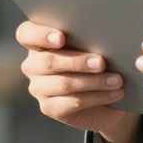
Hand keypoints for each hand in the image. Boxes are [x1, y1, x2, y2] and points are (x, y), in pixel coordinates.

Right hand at [15, 20, 139, 142]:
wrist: (106, 95)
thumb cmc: (97, 60)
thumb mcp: (93, 45)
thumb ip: (91, 37)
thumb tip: (107, 36)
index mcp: (38, 41)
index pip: (26, 34)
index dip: (40, 35)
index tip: (61, 38)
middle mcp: (33, 64)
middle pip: (47, 61)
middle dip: (77, 61)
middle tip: (101, 62)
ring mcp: (39, 88)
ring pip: (63, 83)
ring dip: (93, 81)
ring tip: (116, 80)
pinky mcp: (49, 108)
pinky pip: (72, 103)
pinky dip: (97, 97)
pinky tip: (115, 93)